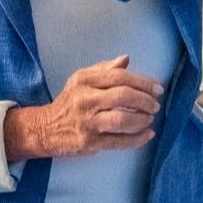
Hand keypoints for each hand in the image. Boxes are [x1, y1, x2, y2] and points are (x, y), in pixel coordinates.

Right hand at [4, 54, 163, 160]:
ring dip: (142, 119)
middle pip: (123, 96)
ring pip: (122, 119)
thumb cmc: (69, 101)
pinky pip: (118, 142)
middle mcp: (86, 100)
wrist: (44, 129)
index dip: (142, 82)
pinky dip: (137, 139)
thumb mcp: (81, 78)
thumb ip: (105, 69)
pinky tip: (148, 135)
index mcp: (85, 81)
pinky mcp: (89, 143)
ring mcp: (88, 123)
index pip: (119, 77)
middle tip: (156, 104)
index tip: (158, 87)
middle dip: (145, 100)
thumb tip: (126, 59)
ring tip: (151, 118)